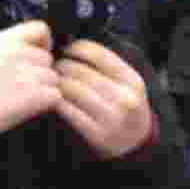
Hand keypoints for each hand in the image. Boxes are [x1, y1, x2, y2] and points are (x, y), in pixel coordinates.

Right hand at [0, 20, 59, 134]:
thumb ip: (14, 46)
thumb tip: (40, 47)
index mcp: (5, 40)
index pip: (40, 29)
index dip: (43, 43)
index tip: (37, 55)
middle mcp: (18, 52)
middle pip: (48, 58)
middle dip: (40, 72)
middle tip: (19, 85)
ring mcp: (28, 73)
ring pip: (53, 78)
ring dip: (43, 89)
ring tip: (19, 97)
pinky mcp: (36, 94)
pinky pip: (55, 95)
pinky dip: (46, 104)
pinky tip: (26, 106)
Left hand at [55, 40, 153, 159]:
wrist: (135, 143)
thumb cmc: (123, 106)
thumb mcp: (126, 83)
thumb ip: (107, 65)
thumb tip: (75, 45)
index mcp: (131, 80)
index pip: (99, 54)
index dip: (77, 48)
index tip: (67, 49)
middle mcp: (124, 98)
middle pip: (82, 72)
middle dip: (63, 66)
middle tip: (54, 67)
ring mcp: (111, 118)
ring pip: (73, 90)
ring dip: (58, 83)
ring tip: (53, 81)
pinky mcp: (98, 134)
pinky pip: (69, 111)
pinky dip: (58, 102)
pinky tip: (55, 99)